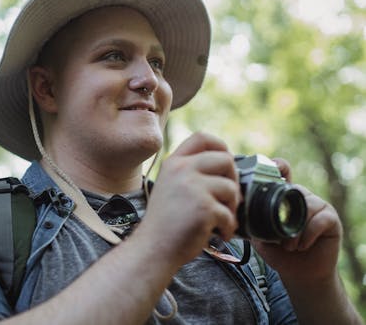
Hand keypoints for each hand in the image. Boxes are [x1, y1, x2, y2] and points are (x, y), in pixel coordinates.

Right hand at [138, 132, 240, 264]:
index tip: (224, 166)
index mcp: (173, 163)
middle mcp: (181, 170)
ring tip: (221, 221)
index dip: (221, 146)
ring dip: (232, 208)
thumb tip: (227, 167)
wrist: (153, 249)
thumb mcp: (170, 187)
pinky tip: (218, 234)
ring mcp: (192, 188)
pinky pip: (230, 214)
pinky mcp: (203, 208)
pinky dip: (229, 228)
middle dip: (233, 180)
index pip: (202, 137)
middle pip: (225, 159)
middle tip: (228, 200)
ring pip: (231, 188)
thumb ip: (190, 173)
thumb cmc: (166, 223)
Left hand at [252, 158, 342, 284]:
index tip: (272, 166)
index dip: (279, 166)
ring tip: (288, 245)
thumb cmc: (277, 251)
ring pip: (307, 206)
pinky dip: (307, 234)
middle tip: (277, 234)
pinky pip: (320, 219)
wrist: (298, 274)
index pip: (283, 172)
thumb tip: (231, 213)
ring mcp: (318, 206)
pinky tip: (301, 246)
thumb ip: (249, 221)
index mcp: (283, 196)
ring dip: (294, 229)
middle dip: (284, 210)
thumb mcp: (258, 235)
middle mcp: (301, 197)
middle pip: (294, 190)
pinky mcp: (331, 219)